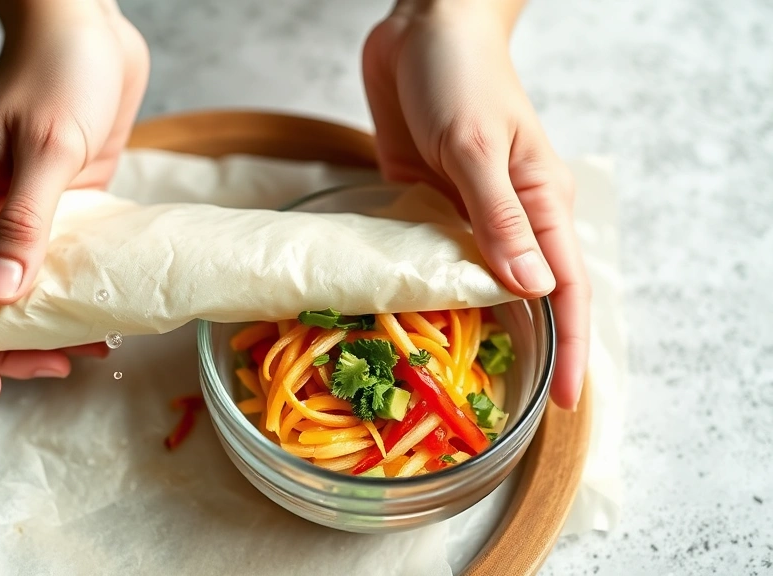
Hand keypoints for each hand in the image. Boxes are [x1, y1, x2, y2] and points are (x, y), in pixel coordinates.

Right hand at [0, 1, 148, 404]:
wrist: (89, 26)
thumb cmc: (60, 71)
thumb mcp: (46, 147)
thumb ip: (25, 221)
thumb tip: (1, 295)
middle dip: (14, 344)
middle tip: (63, 366)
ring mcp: (21, 212)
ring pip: (21, 289)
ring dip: (48, 324)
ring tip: (92, 347)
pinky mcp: (59, 204)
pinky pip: (58, 263)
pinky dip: (73, 292)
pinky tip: (103, 311)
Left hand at [363, 0, 588, 408]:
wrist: (420, 30)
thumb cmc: (461, 76)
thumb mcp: (478, 147)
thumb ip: (499, 218)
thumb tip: (531, 288)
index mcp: (542, 204)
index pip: (566, 289)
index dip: (570, 348)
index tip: (565, 401)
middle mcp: (509, 219)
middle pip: (522, 296)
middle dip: (519, 347)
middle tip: (500, 405)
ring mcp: (466, 216)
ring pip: (470, 284)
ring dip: (461, 325)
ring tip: (446, 380)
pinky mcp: (425, 205)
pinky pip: (426, 258)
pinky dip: (418, 289)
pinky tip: (399, 322)